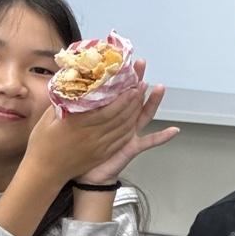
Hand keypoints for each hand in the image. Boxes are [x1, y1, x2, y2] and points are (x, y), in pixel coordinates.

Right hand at [22, 85, 144, 187]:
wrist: (45, 173)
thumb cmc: (42, 144)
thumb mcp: (46, 120)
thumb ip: (61, 104)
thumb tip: (68, 86)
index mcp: (79, 125)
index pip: (108, 111)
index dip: (123, 99)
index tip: (132, 86)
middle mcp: (92, 136)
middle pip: (120, 117)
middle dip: (133, 101)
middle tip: (142, 85)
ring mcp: (99, 147)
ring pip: (123, 129)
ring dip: (134, 113)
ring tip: (141, 98)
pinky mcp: (101, 155)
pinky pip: (120, 141)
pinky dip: (129, 128)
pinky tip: (133, 119)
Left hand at [76, 61, 179, 183]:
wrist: (84, 174)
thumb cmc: (77, 150)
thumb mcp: (70, 123)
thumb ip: (69, 107)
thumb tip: (60, 86)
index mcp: (107, 114)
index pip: (115, 92)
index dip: (119, 77)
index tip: (121, 61)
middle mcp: (121, 121)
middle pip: (133, 98)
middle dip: (138, 80)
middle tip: (140, 64)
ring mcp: (129, 133)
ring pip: (143, 114)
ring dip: (153, 101)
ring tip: (160, 87)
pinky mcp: (132, 147)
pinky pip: (150, 142)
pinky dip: (162, 137)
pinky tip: (174, 130)